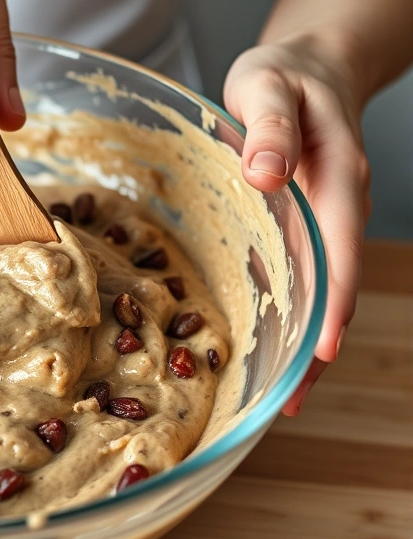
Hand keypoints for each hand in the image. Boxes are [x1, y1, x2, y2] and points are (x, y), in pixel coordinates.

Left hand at [224, 35, 370, 415]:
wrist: (306, 70)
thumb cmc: (284, 78)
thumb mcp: (269, 88)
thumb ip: (269, 128)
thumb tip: (265, 175)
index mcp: (335, 180)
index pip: (339, 251)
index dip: (332, 303)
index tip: (320, 350)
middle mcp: (336, 210)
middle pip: (334, 287)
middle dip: (316, 346)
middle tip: (289, 401)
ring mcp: (323, 222)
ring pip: (320, 291)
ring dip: (304, 342)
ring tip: (280, 397)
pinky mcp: (304, 227)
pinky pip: (302, 277)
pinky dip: (290, 314)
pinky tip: (268, 345)